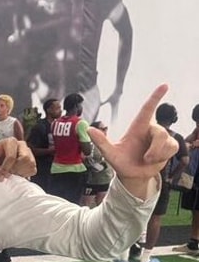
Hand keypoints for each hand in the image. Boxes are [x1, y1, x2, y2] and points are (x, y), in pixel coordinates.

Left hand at [0, 138, 36, 180]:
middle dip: (15, 169)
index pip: (12, 157)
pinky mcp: (31, 160)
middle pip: (25, 159)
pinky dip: (26, 174)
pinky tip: (16, 174)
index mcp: (11, 141)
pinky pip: (33, 170)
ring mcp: (28, 152)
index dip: (6, 169)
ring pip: (31, 164)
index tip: (0, 177)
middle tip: (6, 175)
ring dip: (21, 172)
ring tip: (11, 174)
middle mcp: (22, 145)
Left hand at [91, 84, 176, 198]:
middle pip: (160, 132)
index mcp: (137, 127)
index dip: (155, 97)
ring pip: (167, 141)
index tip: (164, 85)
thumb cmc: (121, 161)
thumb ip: (101, 142)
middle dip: (155, 147)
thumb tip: (89, 130)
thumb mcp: (110, 153)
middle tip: (146, 158)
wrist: (132, 175)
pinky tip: (155, 160)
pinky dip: (163, 157)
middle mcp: (150, 129)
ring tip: (147, 159)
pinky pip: (172, 148)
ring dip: (157, 154)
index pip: (147, 109)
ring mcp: (161, 138)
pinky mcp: (169, 146)